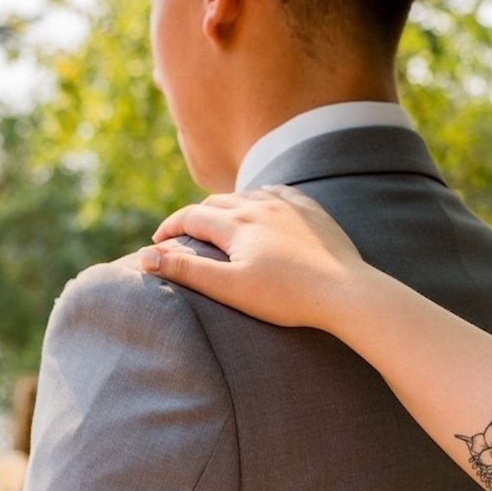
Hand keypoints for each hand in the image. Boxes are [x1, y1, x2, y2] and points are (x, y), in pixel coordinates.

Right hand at [137, 185, 365, 330]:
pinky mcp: (314, 213)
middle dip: (195, 216)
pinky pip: (282, 193)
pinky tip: (265, 205)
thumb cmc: (286, 297)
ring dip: (228, 204)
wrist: (345, 293)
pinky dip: (263, 197)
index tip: (156, 243)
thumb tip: (146, 257)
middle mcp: (259, 205)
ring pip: (248, 194)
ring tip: (221, 220)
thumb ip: (187, 272)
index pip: (191, 216)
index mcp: (235, 222)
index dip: (169, 228)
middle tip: (184, 235)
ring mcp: (289, 206)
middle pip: (217, 202)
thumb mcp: (230, 289)